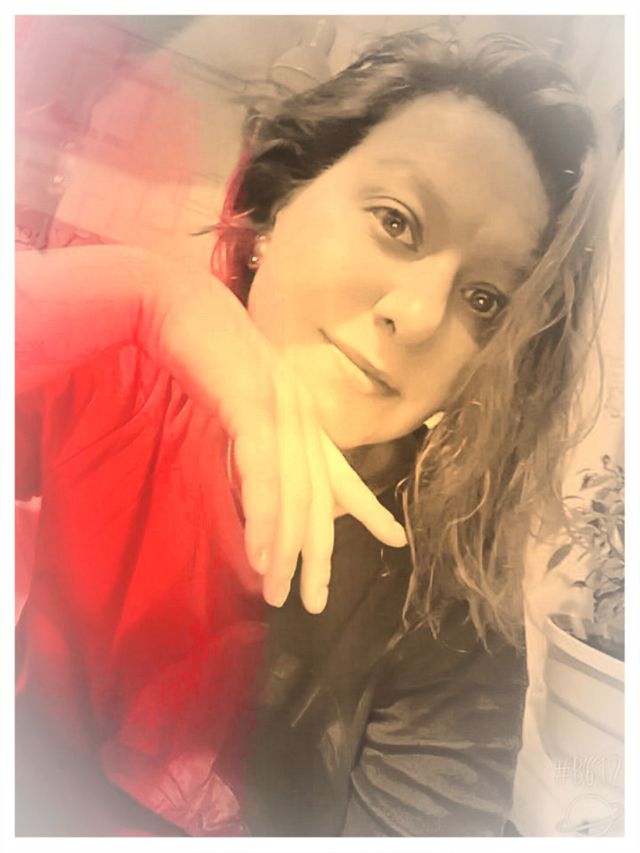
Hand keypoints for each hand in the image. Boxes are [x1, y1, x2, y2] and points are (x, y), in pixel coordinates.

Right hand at [140, 265, 406, 613]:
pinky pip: (266, 475)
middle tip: (316, 601)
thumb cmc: (197, 349)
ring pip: (296, 493)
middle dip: (320, 553)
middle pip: (321, 496)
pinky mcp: (252, 405)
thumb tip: (259, 487)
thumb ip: (253, 441)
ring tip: (282, 594)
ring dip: (288, 550)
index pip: (339, 470)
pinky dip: (267, 519)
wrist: (171, 299)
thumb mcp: (234, 403)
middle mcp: (300, 412)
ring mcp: (280, 407)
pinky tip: (265, 558)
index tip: (394, 539)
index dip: (367, 508)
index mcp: (299, 412)